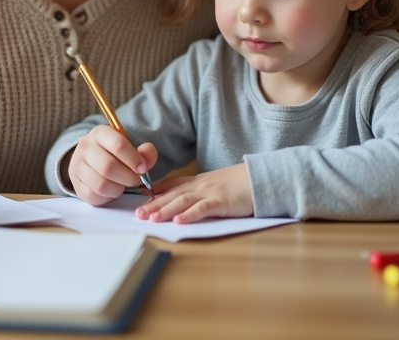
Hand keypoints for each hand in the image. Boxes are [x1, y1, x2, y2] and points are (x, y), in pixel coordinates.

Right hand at [68, 125, 157, 205]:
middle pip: (108, 166)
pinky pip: (94, 195)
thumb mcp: (130, 148)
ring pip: (101, 184)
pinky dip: (107, 196)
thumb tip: (147, 155)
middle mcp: (85, 147)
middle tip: (135, 179)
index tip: (143, 168)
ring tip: (122, 184)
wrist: (91, 160)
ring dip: (118, 188)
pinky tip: (112, 189)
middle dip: (128, 177)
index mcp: (100, 133)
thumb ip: (144, 153)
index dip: (134, 159)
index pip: (117, 144)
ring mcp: (77, 166)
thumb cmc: (115, 154)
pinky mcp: (76, 184)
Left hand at [133, 163, 253, 223]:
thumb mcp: (214, 185)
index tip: (139, 200)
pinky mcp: (222, 201)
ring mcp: (210, 192)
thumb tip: (179, 201)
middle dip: (153, 205)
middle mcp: (200, 185)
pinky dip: (190, 215)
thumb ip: (197, 191)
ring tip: (151, 219)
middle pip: (172, 194)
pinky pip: (203, 208)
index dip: (154, 193)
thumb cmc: (239, 184)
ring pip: (183, 201)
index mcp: (197, 182)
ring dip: (165, 210)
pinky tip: (179, 222)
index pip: (171, 185)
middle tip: (137, 214)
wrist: (261, 177)